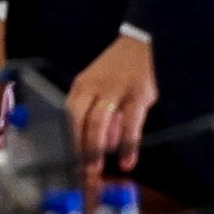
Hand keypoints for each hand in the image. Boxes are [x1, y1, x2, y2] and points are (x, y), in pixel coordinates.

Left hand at [66, 34, 156, 171]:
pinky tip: (127, 161)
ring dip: (95, 148)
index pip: (68, 115)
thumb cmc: (122, 68)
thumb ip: (104, 115)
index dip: (67, 138)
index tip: (67, 160)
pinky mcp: (138, 95)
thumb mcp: (105, 88)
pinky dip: (128, 145)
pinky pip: (130, 124)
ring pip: (99, 122)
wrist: (145, 43)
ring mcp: (115, 90)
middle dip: (77, 147)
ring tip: (94, 169)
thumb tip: (106, 145)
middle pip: (78, 119)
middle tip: (78, 170)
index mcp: (82, 86)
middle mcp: (94, 87)